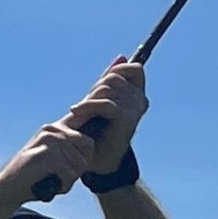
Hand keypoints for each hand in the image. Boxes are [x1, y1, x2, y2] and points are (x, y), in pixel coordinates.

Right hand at [0, 117, 99, 206]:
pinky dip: (62, 186)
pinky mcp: (45, 154)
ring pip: (79, 165)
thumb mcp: (54, 158)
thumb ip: (69, 150)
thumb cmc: (33, 177)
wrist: (6, 189)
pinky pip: (69, 174)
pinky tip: (50, 187)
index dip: (87, 158)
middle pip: (87, 152)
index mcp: (56, 128)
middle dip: (78, 171)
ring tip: (52, 183)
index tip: (74, 170)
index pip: (88, 140)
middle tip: (61, 179)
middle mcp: (53, 129)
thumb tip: (93, 146)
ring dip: (69, 181)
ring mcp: (49, 140)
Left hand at [65, 57, 146, 174]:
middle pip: (114, 78)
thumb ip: (111, 81)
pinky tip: (76, 112)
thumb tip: (121, 56)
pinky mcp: (126, 119)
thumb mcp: (104, 101)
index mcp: (138, 95)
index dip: (116, 72)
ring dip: (89, 100)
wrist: (101, 162)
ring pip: (107, 89)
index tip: (99, 87)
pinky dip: (88, 107)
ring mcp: (135, 110)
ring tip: (78, 112)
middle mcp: (140, 101)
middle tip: (83, 105)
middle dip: (95, 89)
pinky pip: (105, 104)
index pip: (133, 69)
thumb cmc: (100, 132)